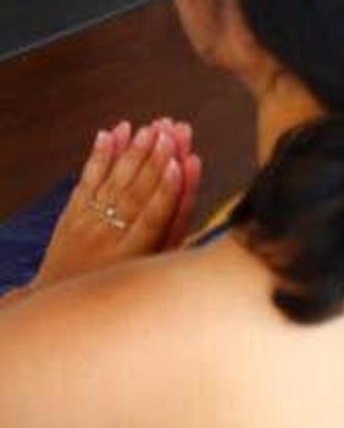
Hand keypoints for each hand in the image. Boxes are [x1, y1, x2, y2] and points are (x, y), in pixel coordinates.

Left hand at [32, 120, 201, 287]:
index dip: (169, 189)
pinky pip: (86, 180)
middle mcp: (110, 237)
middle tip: (171, 130)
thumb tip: (192, 180)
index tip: (181, 162)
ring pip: (113, 183)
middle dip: (155, 159)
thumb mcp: (158, 264)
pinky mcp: (71, 214)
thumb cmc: (123, 281)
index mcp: (136, 254)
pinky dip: (99, 155)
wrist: (67, 300)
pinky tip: (112, 133)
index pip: (156, 216)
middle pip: (136, 193)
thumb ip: (177, 226)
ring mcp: (88, 224)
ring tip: (151, 127)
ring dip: (133, 151)